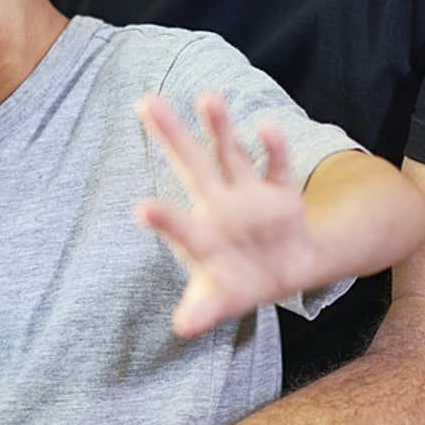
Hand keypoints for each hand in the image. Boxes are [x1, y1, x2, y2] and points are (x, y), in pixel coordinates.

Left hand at [136, 91, 315, 337]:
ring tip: (208, 97)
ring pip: (231, 154)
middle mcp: (218, 203)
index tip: (141, 210)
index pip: (177, 224)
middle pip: (192, 164)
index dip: (163, 220)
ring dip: (221, 128)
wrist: (283, 270)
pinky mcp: (281, 193)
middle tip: (145, 100)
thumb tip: (184, 326)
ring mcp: (248, 194)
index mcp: (199, 233)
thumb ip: (204, 308)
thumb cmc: (236, 281)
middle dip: (172, 135)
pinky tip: (266, 126)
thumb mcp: (221, 299)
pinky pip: (278, 167)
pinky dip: (274, 148)